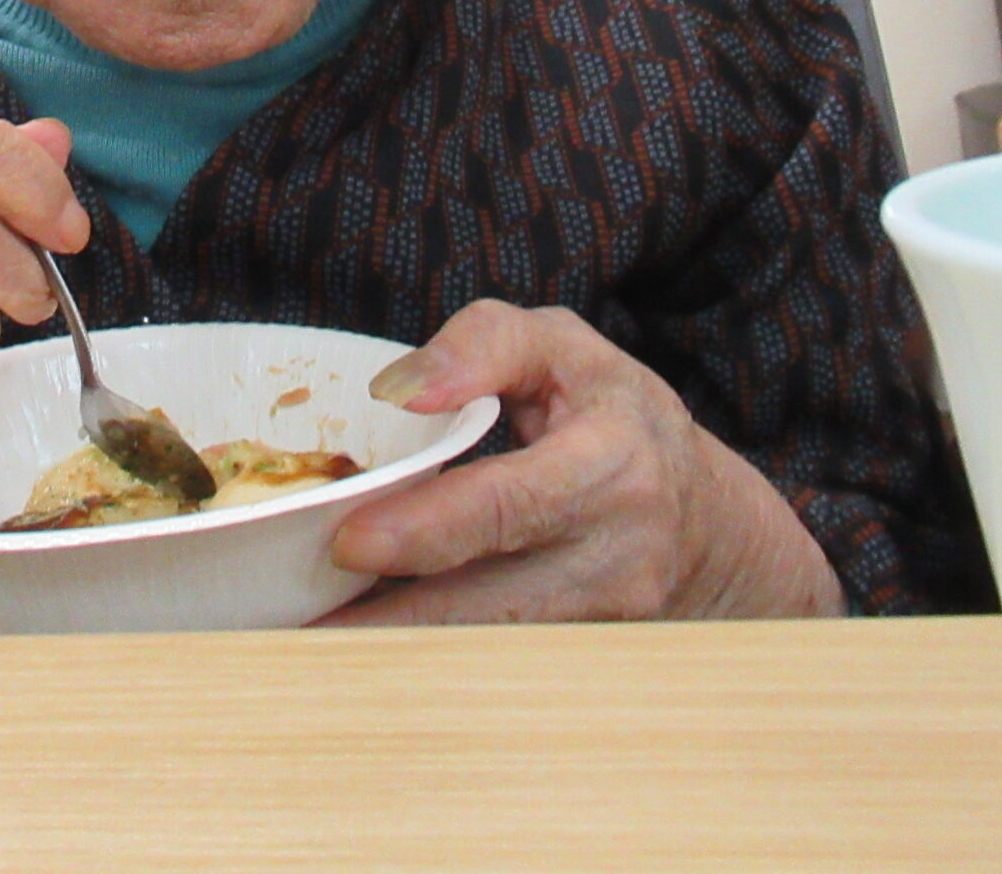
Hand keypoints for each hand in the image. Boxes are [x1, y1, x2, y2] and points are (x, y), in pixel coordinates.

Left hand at [322, 300, 842, 624]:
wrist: (702, 514)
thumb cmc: (611, 411)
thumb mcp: (561, 346)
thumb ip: (482, 344)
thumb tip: (399, 389)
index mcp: (611, 461)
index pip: (513, 503)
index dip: (430, 529)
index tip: (350, 543)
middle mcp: (615, 553)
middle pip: (491, 600)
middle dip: (390, 619)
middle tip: (298, 620)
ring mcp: (603, 616)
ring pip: (487, 643)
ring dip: (398, 647)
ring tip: (308, 640)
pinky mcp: (582, 651)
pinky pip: (493, 656)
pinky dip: (428, 653)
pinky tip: (363, 644)